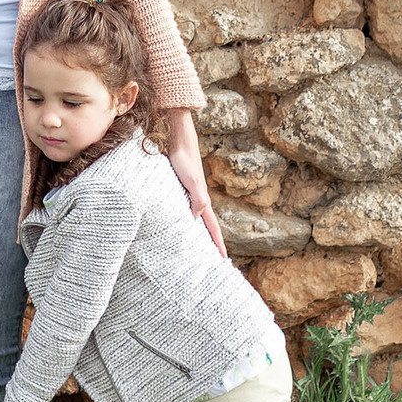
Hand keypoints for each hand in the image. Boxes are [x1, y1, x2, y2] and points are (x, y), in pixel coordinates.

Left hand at [165, 108, 225, 254]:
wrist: (178, 141)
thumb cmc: (183, 161)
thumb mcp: (191, 182)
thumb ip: (197, 199)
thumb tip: (196, 219)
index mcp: (203, 201)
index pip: (213, 227)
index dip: (218, 243)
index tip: (223, 260)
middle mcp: (198, 200)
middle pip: (207, 226)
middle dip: (212, 243)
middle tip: (213, 260)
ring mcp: (190, 195)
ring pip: (197, 219)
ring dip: (200, 233)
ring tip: (198, 247)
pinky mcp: (180, 189)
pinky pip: (186, 211)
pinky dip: (187, 221)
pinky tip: (181, 224)